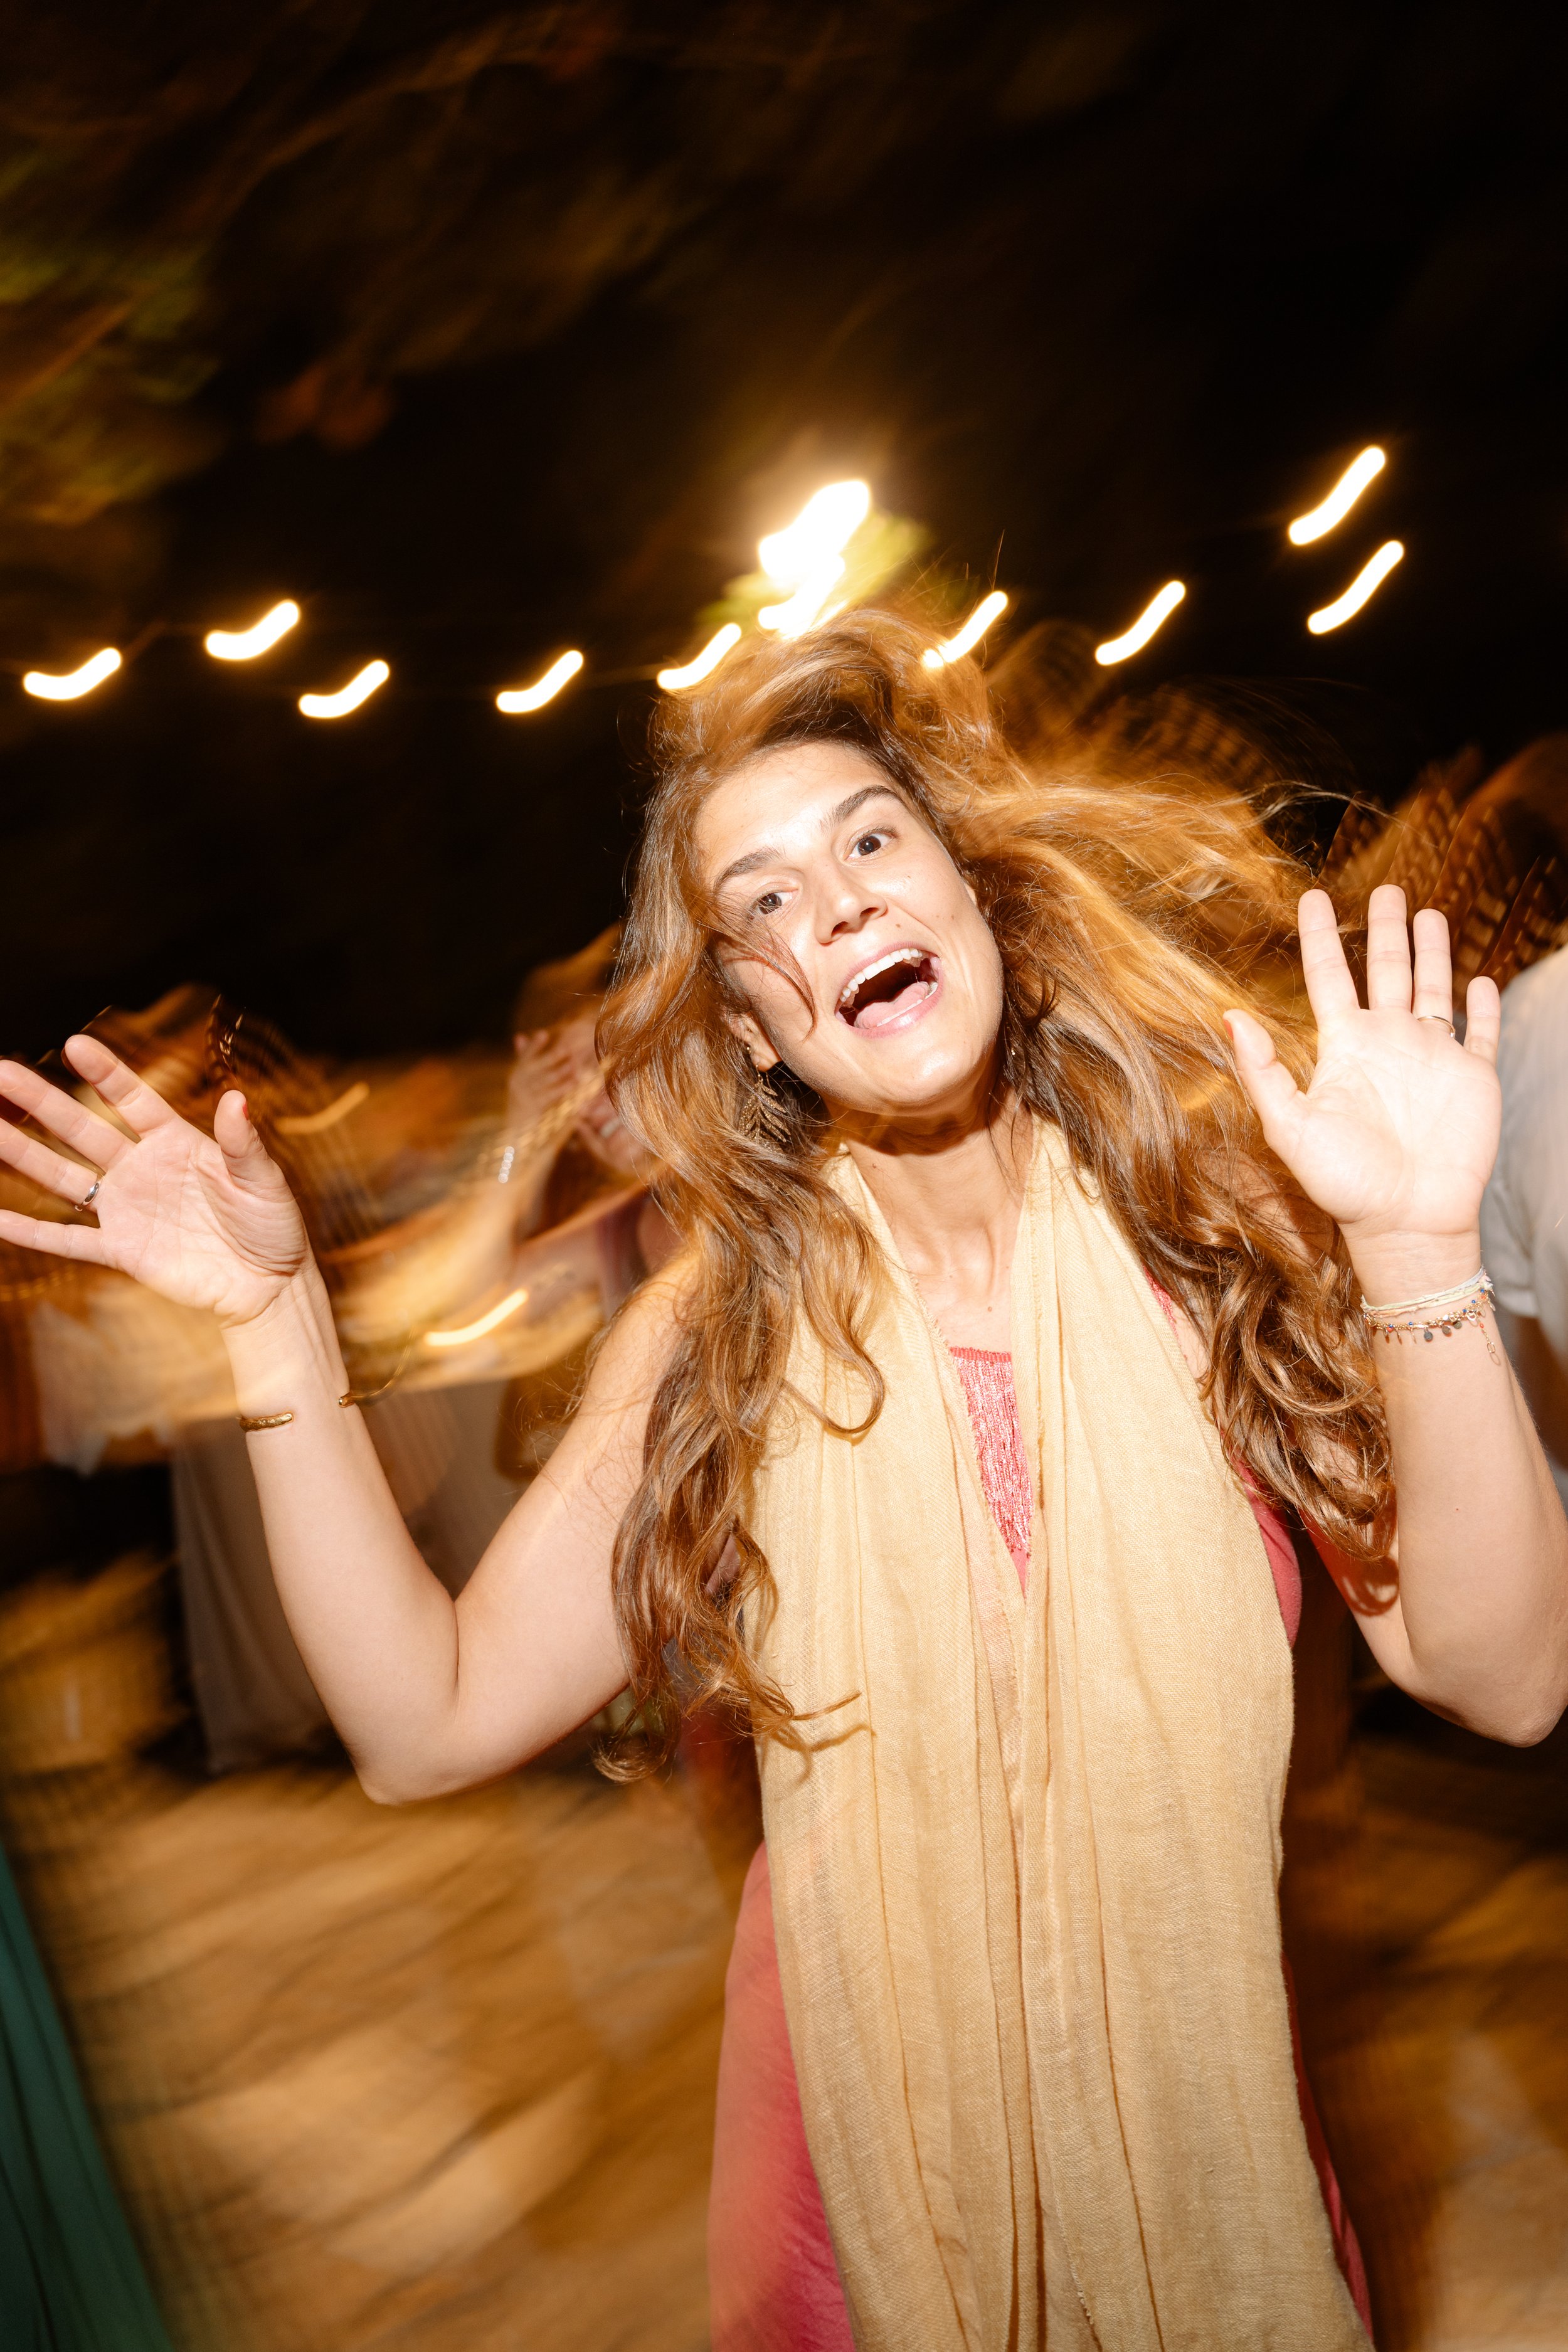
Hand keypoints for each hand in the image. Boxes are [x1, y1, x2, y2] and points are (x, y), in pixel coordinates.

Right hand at [0, 1035, 308, 1325]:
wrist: (269, 1286)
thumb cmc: (273, 1226)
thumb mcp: (263, 1180)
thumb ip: (242, 1143)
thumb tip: (238, 1098)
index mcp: (177, 1143)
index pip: (133, 1100)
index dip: (105, 1074)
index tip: (73, 1045)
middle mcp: (143, 1170)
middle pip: (82, 1130)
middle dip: (41, 1102)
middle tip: (0, 1073)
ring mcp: (127, 1209)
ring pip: (63, 1176)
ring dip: (22, 1154)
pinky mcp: (121, 1250)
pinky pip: (68, 1240)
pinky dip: (30, 1231)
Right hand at [505, 1028, 585, 1136]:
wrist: (519, 1141)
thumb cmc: (527, 1110)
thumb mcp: (527, 1085)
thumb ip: (525, 1061)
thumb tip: (519, 1036)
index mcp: (515, 1076)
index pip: (524, 1058)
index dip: (533, 1047)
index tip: (544, 1034)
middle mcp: (515, 1085)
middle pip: (534, 1067)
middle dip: (551, 1057)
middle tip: (567, 1048)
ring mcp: (520, 1097)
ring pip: (542, 1081)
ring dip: (559, 1072)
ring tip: (574, 1065)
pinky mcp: (529, 1110)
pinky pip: (547, 1097)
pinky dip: (561, 1089)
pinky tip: (574, 1083)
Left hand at [1225, 886, 1501, 1291]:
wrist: (1406, 1222)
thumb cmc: (1344, 1184)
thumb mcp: (1290, 1126)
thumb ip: (1262, 1071)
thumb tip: (1229, 1016)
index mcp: (1344, 1048)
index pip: (1329, 977)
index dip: (1320, 937)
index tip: (1311, 895)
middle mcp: (1387, 1045)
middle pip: (1386, 970)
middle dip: (1387, 929)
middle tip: (1389, 888)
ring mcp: (1432, 1059)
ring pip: (1433, 988)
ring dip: (1432, 951)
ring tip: (1430, 911)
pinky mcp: (1472, 1078)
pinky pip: (1480, 1032)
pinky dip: (1484, 1004)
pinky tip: (1482, 978)